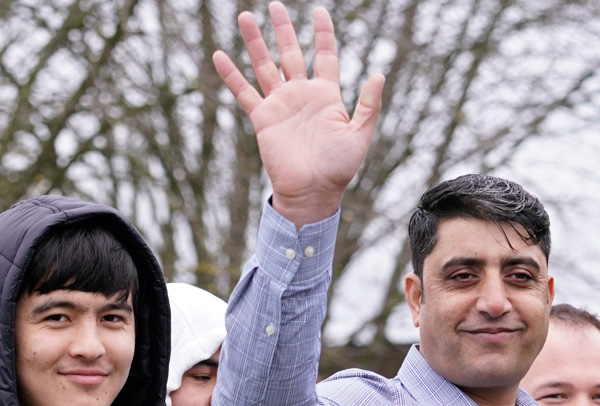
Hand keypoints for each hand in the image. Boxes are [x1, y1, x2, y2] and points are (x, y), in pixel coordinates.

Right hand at [213, 2, 384, 226]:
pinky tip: (220, 55)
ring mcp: (280, 104)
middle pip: (290, 52)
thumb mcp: (360, 134)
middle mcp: (301, 94)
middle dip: (282, 28)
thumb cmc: (339, 168)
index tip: (319, 11)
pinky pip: (245, 92)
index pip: (325, 55)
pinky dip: (232, 75)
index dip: (323, 33)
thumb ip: (368, 104)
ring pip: (265, 65)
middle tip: (274, 5)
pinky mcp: (263, 118)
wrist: (312, 192)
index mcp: (327, 95)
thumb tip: (379, 73)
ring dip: (255, 42)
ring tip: (245, 17)